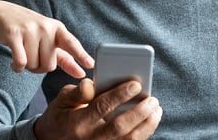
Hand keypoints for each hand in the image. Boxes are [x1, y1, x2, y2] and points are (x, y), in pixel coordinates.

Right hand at [0, 0, 93, 77]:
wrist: (1, 14)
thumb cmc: (29, 30)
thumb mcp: (49, 39)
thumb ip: (66, 58)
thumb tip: (82, 73)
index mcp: (58, 29)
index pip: (71, 43)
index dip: (81, 55)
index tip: (91, 64)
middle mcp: (46, 28)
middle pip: (49, 65)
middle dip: (39, 67)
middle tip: (32, 55)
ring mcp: (30, 30)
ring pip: (33, 65)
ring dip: (26, 66)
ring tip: (23, 52)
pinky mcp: (14, 34)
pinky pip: (20, 62)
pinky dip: (16, 67)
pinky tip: (14, 63)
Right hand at [34, 78, 161, 139]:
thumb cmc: (61, 116)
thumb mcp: (61, 101)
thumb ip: (78, 92)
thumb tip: (92, 83)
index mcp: (77, 122)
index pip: (101, 107)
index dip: (119, 95)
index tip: (136, 84)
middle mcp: (89, 138)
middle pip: (119, 127)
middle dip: (139, 112)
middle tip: (152, 99)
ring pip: (128, 139)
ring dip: (146, 125)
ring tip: (156, 109)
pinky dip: (142, 133)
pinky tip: (150, 120)